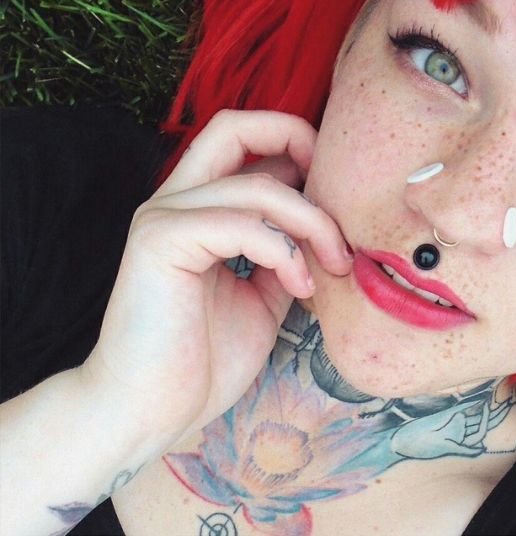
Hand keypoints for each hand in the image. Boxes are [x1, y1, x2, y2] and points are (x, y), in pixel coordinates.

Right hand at [79, 110, 351, 452]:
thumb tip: (329, 227)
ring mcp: (163, 217)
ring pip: (257, 186)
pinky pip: (241, 224)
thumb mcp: (265, 294)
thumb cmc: (204, 359)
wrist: (152, 412)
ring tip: (334, 264)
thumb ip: (286, 252)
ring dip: (311, 222)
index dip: (296, 143)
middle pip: (233, 124)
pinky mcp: (159, 242)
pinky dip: (283, 250)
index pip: (243, 139)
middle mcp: (176, 200)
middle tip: (342, 193)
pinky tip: (300, 285)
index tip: (340, 187)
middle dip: (298, 139)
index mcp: (198, 207)